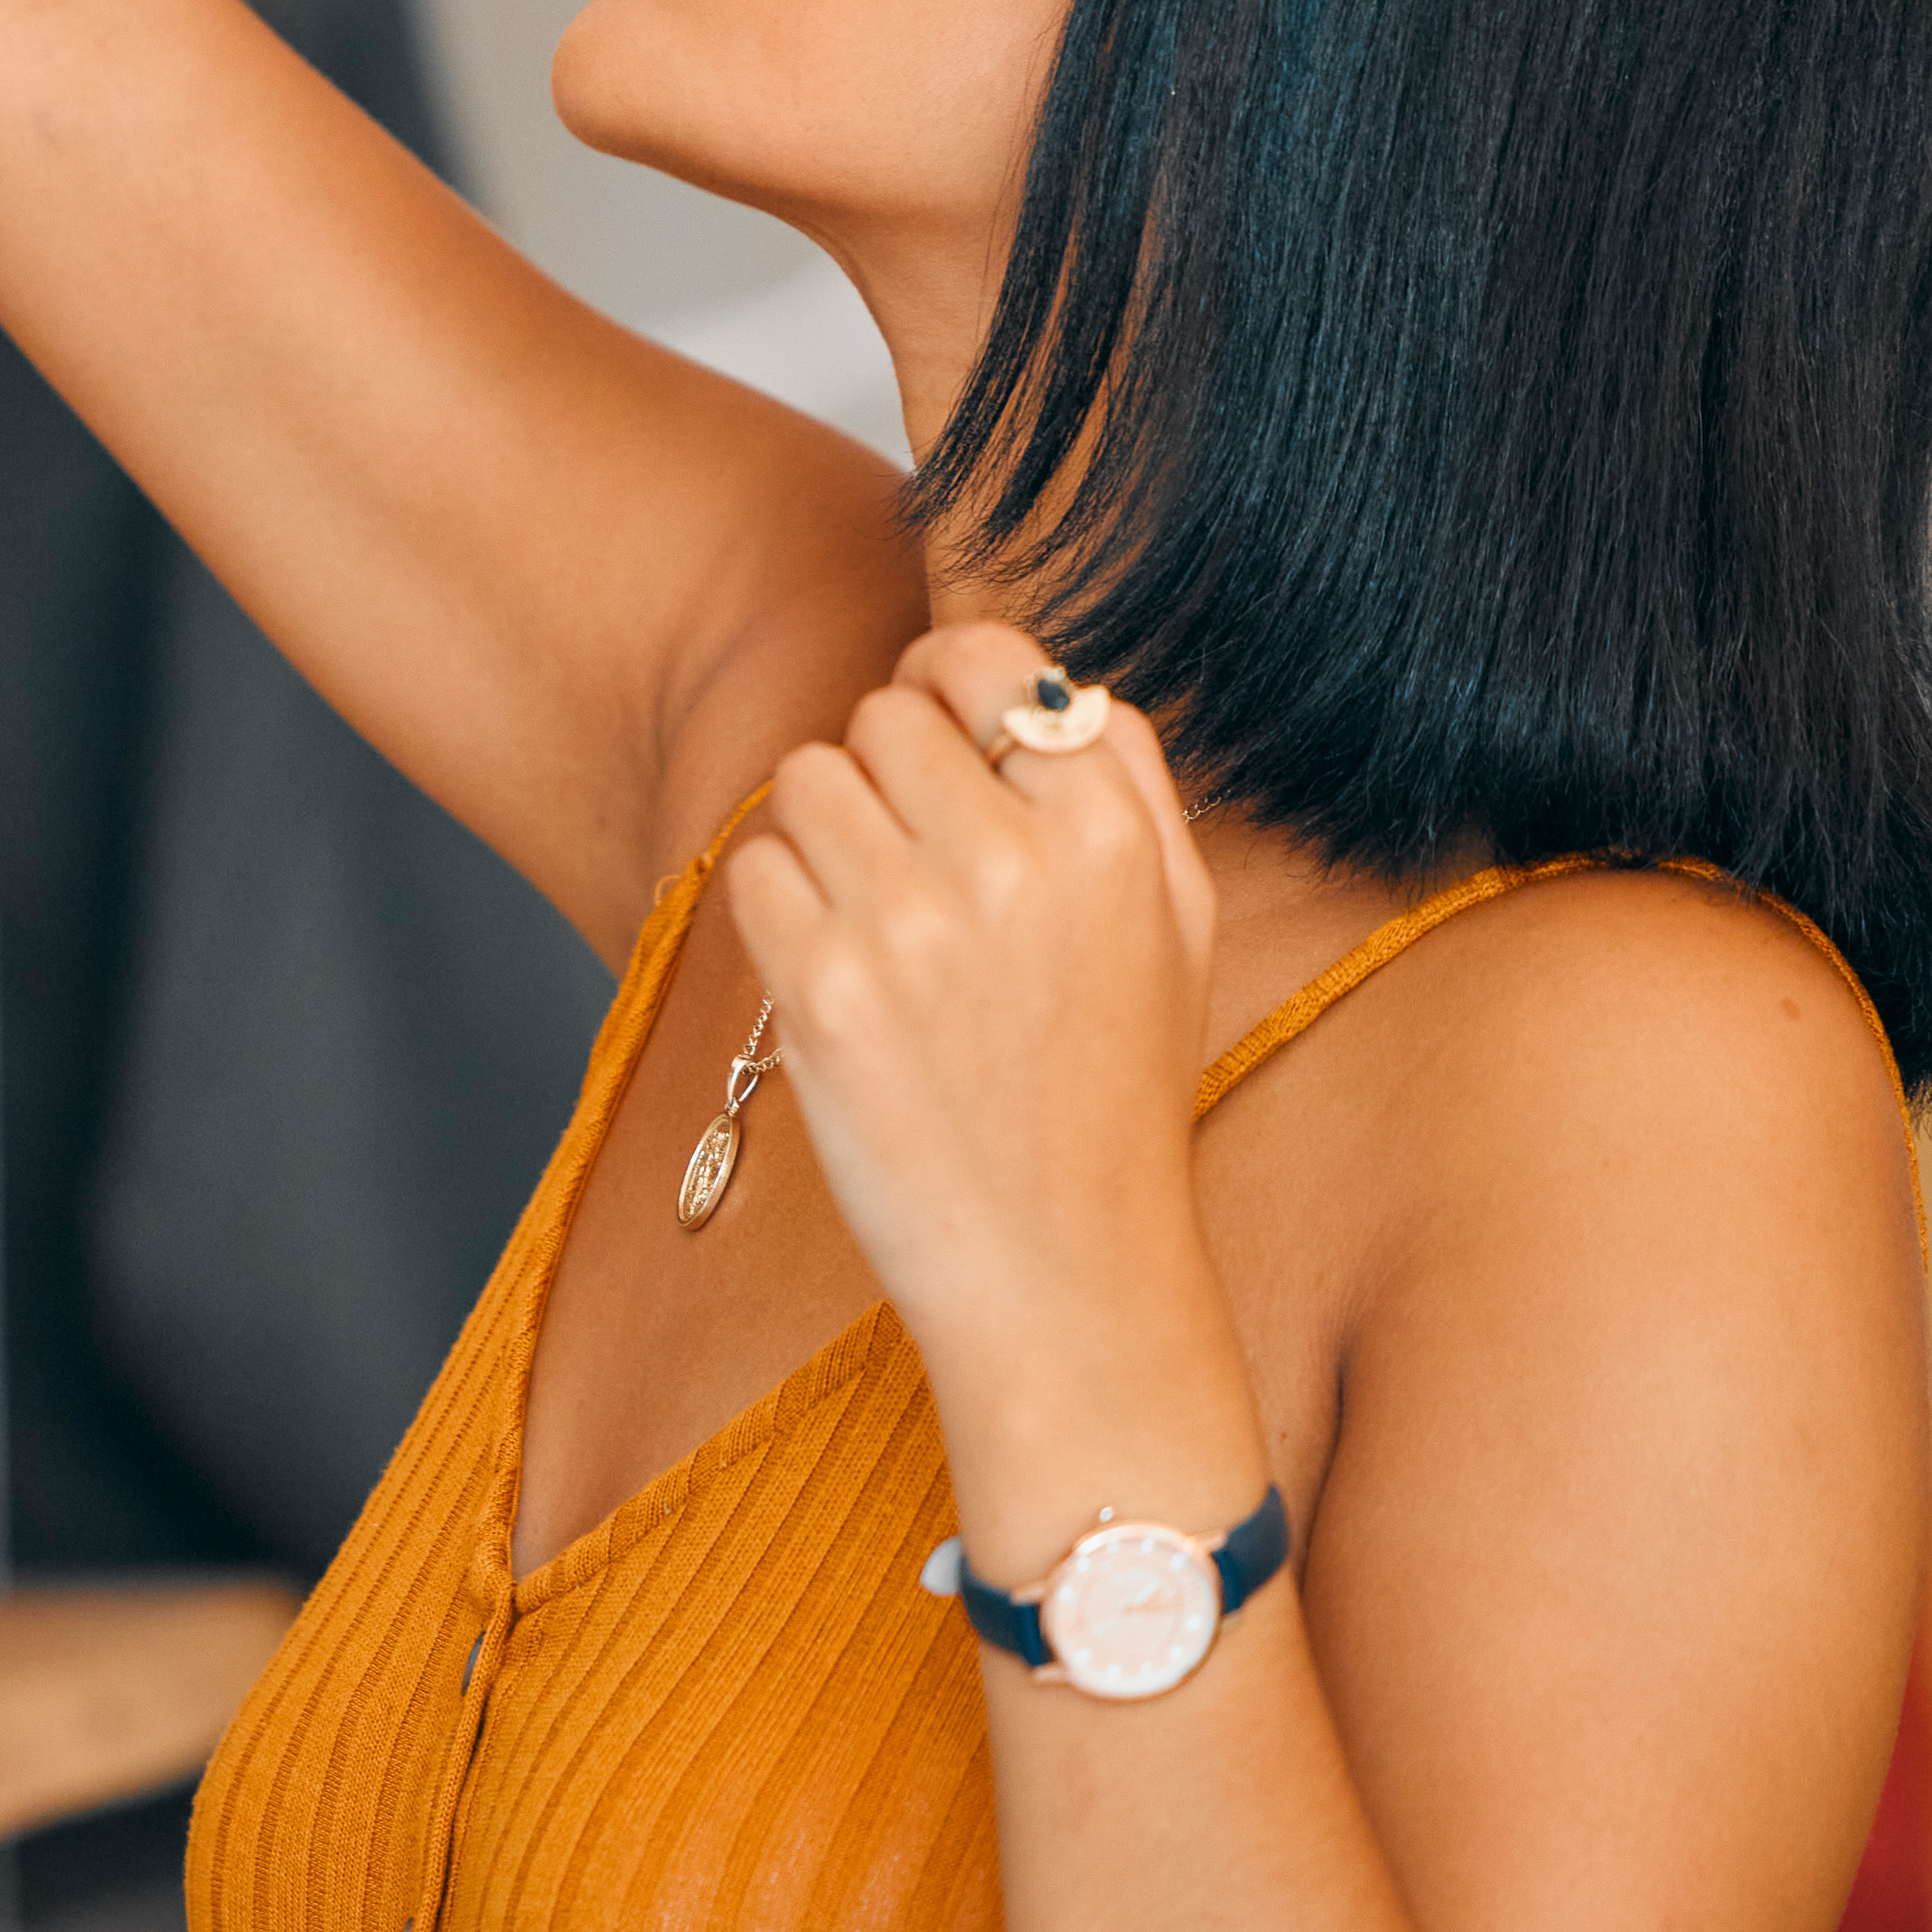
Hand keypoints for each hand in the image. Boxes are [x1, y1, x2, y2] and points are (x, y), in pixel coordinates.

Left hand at [715, 624, 1227, 1420]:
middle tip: (914, 865)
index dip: (946, 687)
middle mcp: (1009, 862)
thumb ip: (1126, 782)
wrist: (1063, 1269)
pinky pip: (753, 866)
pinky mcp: (819, 991)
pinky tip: (836, 971)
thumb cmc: (1114, 1092)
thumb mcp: (1178, 921)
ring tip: (877, 921)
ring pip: (805, 778)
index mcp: (1108, 833)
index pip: (984, 662)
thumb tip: (1048, 678)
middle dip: (885, 775)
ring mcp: (906, 925)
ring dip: (825, 836)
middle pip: (880, 715)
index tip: (940, 732)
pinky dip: (778, 908)